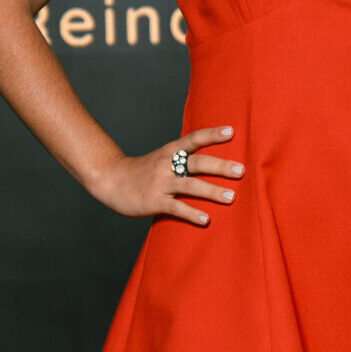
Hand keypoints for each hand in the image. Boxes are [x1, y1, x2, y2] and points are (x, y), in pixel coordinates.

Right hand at [92, 125, 243, 225]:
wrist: (110, 179)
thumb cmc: (141, 170)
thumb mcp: (161, 157)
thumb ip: (182, 157)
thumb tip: (212, 160)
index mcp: (169, 151)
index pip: (194, 139)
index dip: (212, 134)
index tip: (232, 131)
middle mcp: (166, 164)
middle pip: (197, 162)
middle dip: (220, 166)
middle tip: (241, 170)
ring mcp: (160, 183)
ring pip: (190, 186)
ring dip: (212, 191)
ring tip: (231, 197)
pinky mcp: (153, 201)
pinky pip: (176, 208)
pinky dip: (191, 213)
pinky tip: (205, 220)